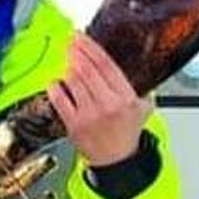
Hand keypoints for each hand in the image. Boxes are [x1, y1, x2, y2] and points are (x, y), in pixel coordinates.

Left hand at [47, 32, 151, 166]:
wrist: (116, 161)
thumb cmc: (127, 134)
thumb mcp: (143, 108)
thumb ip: (139, 87)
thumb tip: (130, 64)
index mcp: (125, 98)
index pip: (106, 65)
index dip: (91, 47)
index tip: (82, 37)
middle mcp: (107, 104)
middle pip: (87, 69)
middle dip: (76, 51)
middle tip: (69, 41)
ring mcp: (89, 115)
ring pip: (73, 81)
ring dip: (68, 66)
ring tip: (67, 58)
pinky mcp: (73, 124)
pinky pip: (60, 100)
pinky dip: (55, 87)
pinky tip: (55, 81)